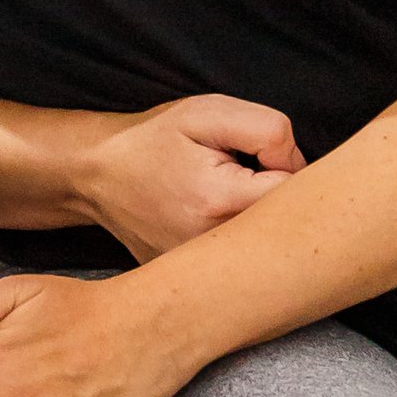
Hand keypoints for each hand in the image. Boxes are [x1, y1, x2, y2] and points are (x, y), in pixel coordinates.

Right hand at [74, 93, 302, 262]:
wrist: (98, 176)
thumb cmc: (154, 141)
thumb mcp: (208, 112)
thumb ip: (268, 130)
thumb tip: (297, 165)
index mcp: (221, 202)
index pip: (297, 195)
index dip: (285, 169)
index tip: (258, 160)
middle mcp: (213, 247)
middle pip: (286, 231)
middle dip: (278, 202)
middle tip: (242, 179)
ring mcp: (200, 272)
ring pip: (264, 250)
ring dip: (257, 224)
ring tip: (221, 199)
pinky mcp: (194, 284)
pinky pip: (238, 266)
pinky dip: (237, 245)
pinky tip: (208, 222)